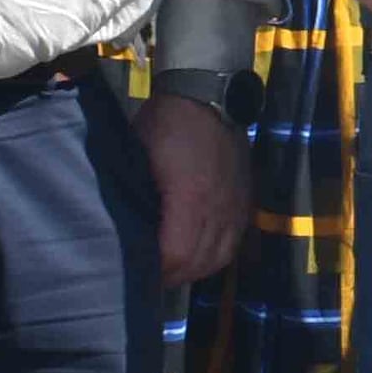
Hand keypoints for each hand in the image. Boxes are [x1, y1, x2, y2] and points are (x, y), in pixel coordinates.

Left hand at [138, 91, 250, 281]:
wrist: (208, 96)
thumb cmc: (166, 124)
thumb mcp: (139, 156)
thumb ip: (136, 196)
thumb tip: (126, 229)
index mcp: (192, 197)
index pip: (176, 253)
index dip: (157, 270)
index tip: (137, 273)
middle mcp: (219, 207)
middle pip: (200, 261)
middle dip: (174, 275)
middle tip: (150, 276)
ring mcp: (236, 205)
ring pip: (220, 256)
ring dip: (195, 268)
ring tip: (174, 268)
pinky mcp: (245, 201)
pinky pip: (234, 242)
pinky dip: (215, 254)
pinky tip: (199, 253)